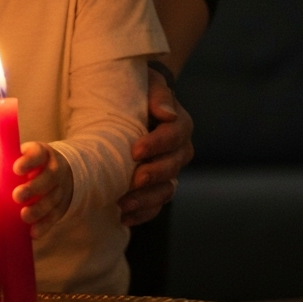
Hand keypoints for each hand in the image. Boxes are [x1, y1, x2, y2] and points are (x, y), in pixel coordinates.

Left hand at [13, 142, 73, 237]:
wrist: (58, 174)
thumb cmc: (28, 163)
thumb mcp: (18, 154)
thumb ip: (2, 154)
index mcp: (42, 154)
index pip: (38, 154)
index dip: (29, 161)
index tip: (16, 169)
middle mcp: (54, 170)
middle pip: (49, 178)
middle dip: (33, 188)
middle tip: (17, 196)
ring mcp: (59, 189)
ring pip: (52, 199)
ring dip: (39, 209)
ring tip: (24, 216)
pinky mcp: (60, 206)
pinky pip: (54, 216)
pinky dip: (44, 225)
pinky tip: (33, 232)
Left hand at [119, 69, 193, 226]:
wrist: (131, 105)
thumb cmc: (138, 91)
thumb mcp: (148, 83)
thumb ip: (158, 94)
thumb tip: (166, 113)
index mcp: (179, 126)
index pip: (175, 135)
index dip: (157, 144)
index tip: (135, 150)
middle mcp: (178, 151)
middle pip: (173, 167)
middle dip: (154, 174)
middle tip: (134, 179)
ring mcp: (168, 172)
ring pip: (166, 190)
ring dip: (146, 199)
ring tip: (123, 204)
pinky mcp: (156, 187)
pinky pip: (155, 205)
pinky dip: (141, 213)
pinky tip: (123, 217)